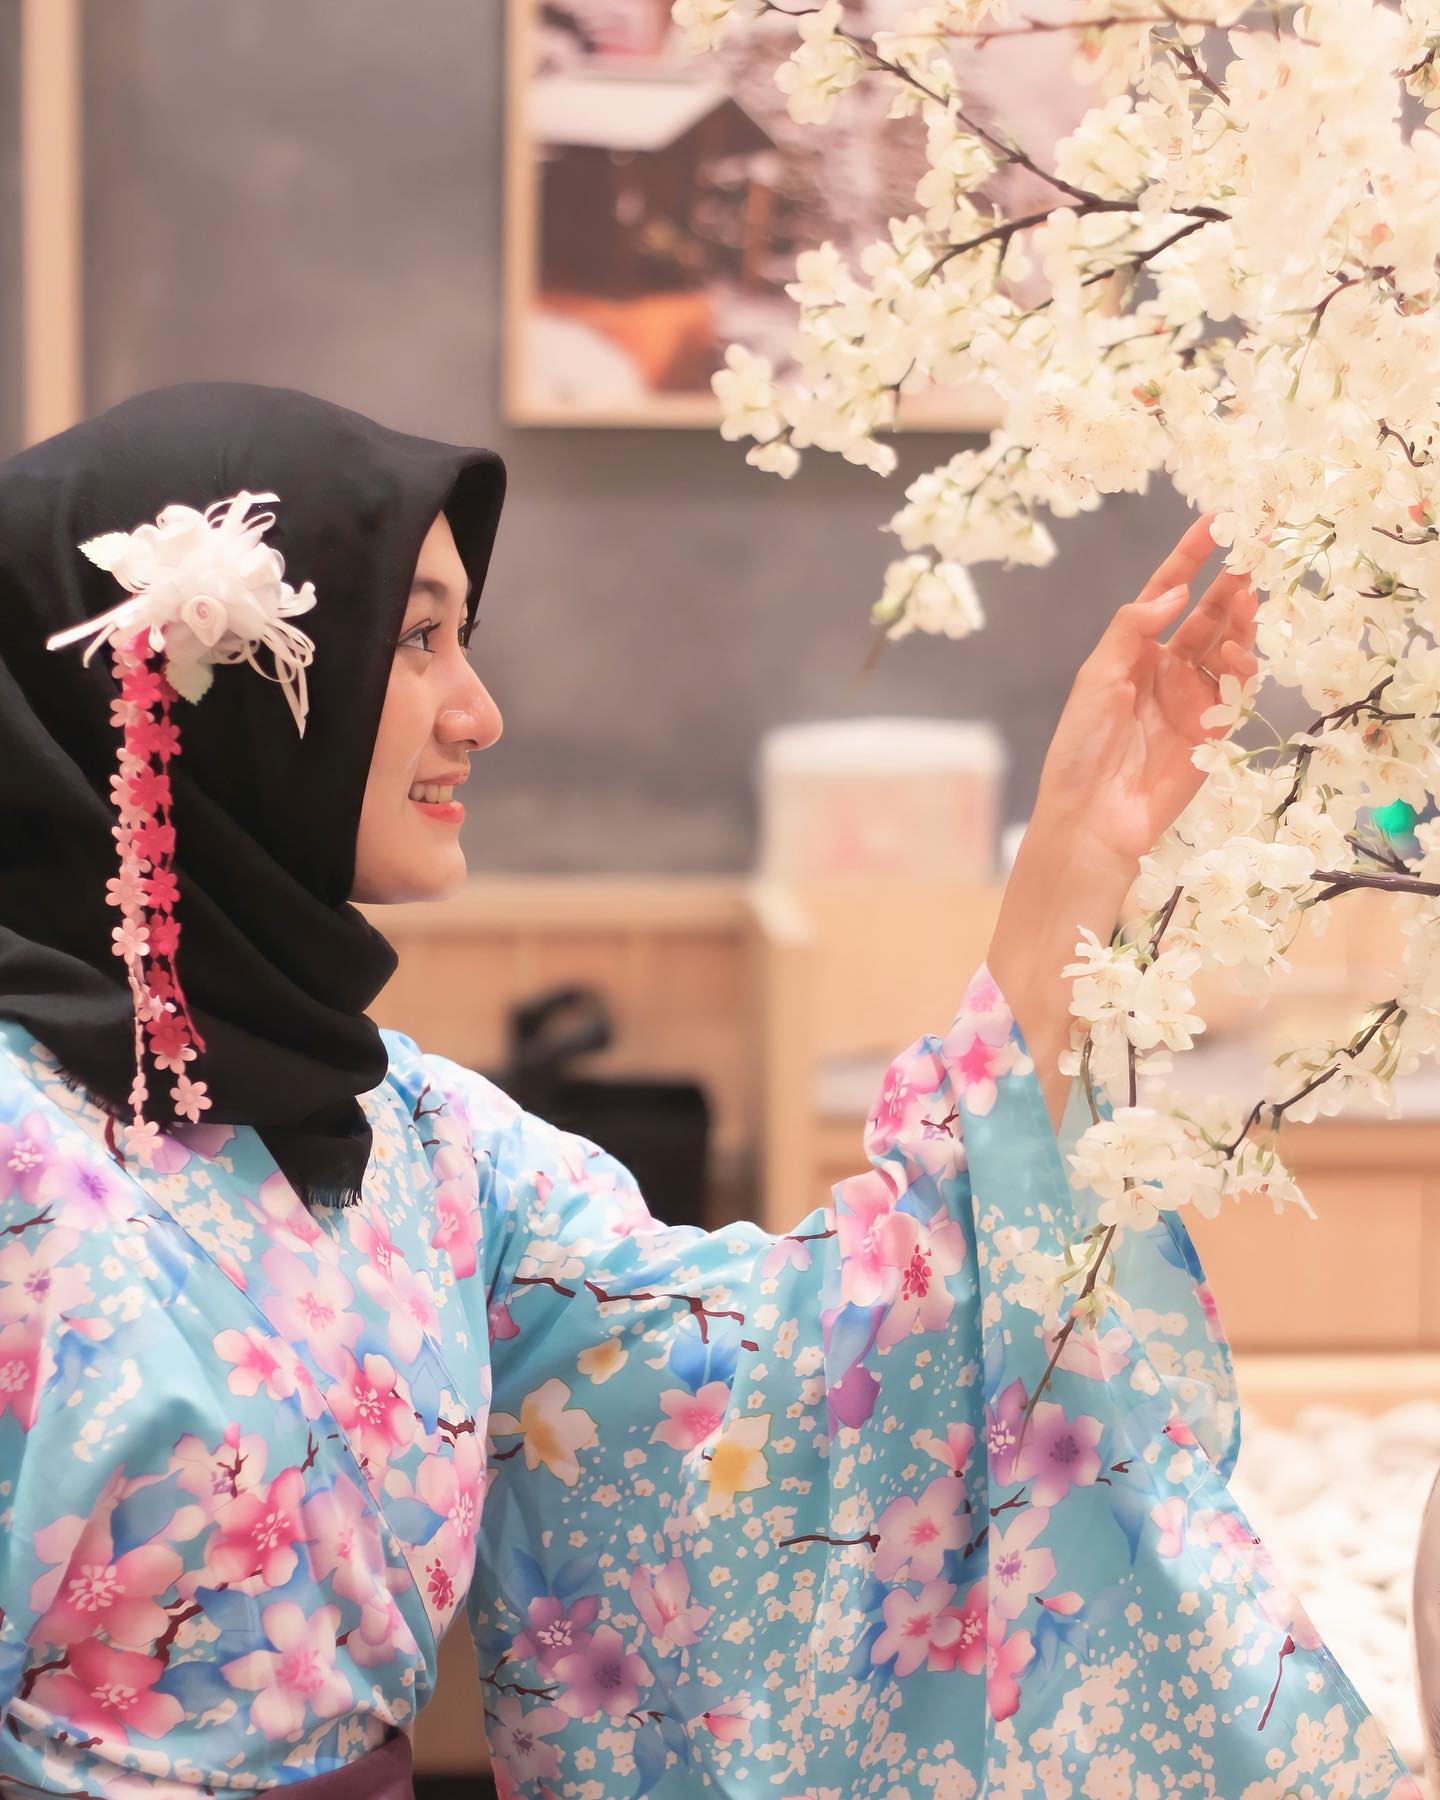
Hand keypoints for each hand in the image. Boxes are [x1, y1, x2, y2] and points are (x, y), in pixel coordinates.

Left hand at [1030, 510, 1258, 870]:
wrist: (1094, 813)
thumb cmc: (1082, 745)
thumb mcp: (1096, 677)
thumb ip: (1132, 629)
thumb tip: (1174, 592)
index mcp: (1135, 652)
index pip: (1169, 593)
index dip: (1191, 557)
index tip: (1216, 521)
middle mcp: (1168, 669)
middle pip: (1208, 615)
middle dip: (1231, 583)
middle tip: (1255, 551)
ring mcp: (1194, 698)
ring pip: (1229, 647)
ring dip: (1240, 621)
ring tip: (1245, 598)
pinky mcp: (1214, 729)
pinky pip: (1237, 689)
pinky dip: (1241, 667)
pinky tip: (1236, 653)